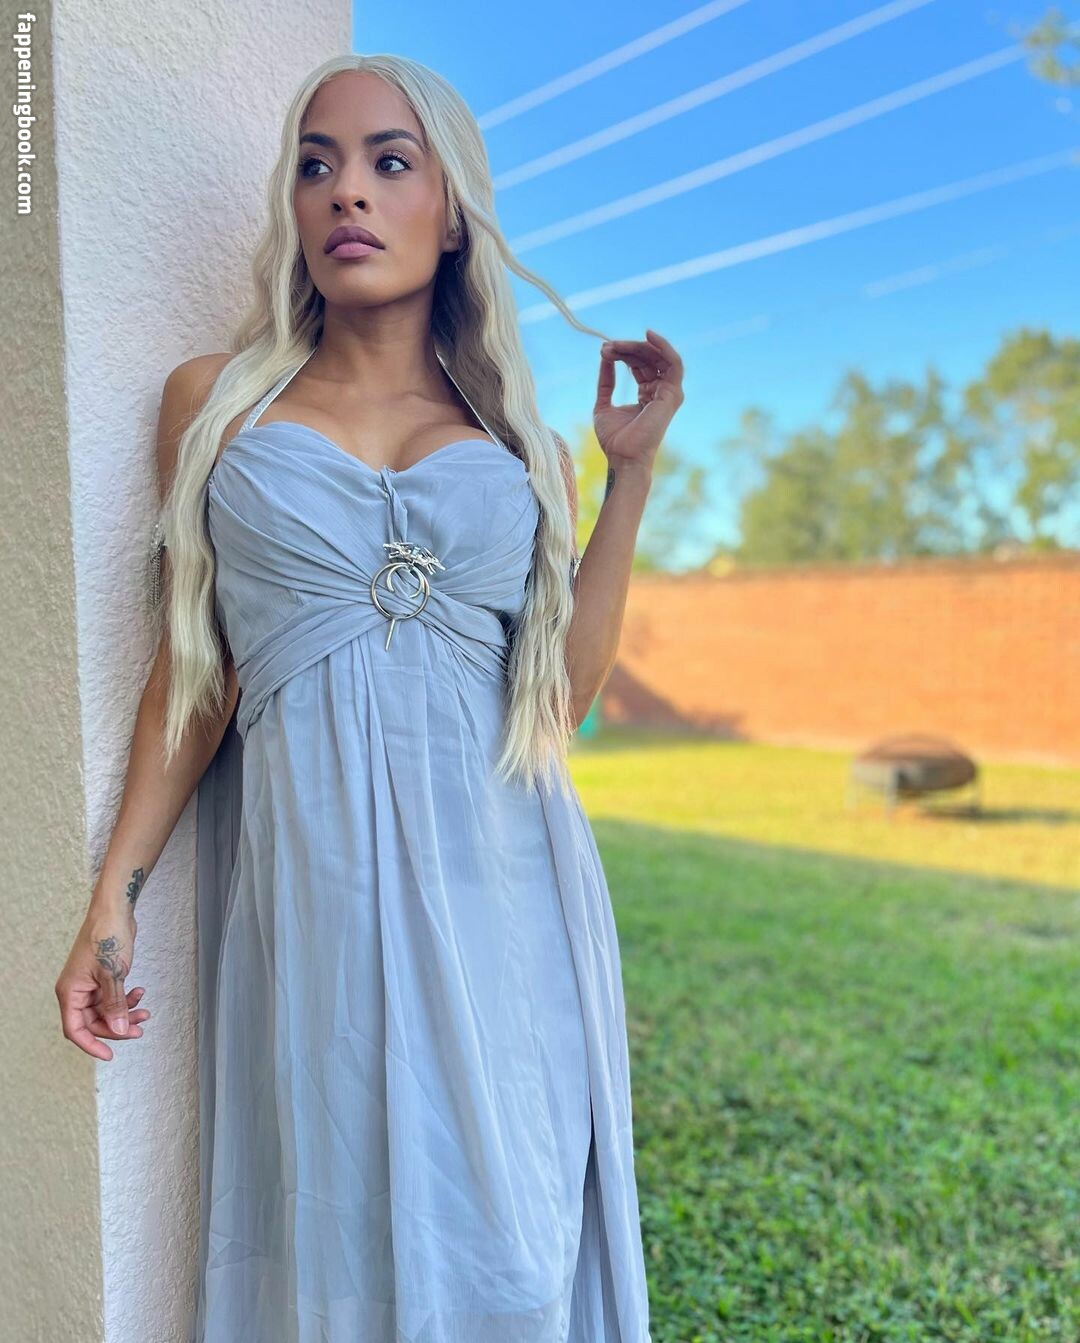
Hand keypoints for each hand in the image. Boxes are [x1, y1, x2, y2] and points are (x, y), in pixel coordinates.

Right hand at [55, 905, 150, 1061]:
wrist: (115, 911)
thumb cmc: (107, 937)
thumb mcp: (113, 975)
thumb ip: (114, 1006)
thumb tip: (117, 1031)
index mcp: (70, 993)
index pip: (75, 1029)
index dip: (92, 1045)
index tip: (109, 1056)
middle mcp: (77, 991)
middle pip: (95, 1022)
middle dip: (117, 1027)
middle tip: (139, 1029)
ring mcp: (90, 984)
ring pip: (107, 1010)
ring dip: (126, 1013)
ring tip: (145, 1011)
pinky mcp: (103, 977)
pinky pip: (113, 997)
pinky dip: (127, 998)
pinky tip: (140, 992)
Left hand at [594, 328, 683, 476]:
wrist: (622, 456)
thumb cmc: (615, 439)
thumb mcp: (603, 404)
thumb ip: (606, 381)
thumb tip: (605, 357)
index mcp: (647, 394)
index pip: (638, 364)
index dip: (622, 354)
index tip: (603, 350)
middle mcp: (660, 392)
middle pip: (648, 359)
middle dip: (627, 349)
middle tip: (606, 347)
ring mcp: (668, 393)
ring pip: (658, 357)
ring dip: (637, 347)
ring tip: (615, 346)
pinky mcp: (673, 394)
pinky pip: (673, 363)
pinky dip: (663, 346)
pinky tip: (648, 336)